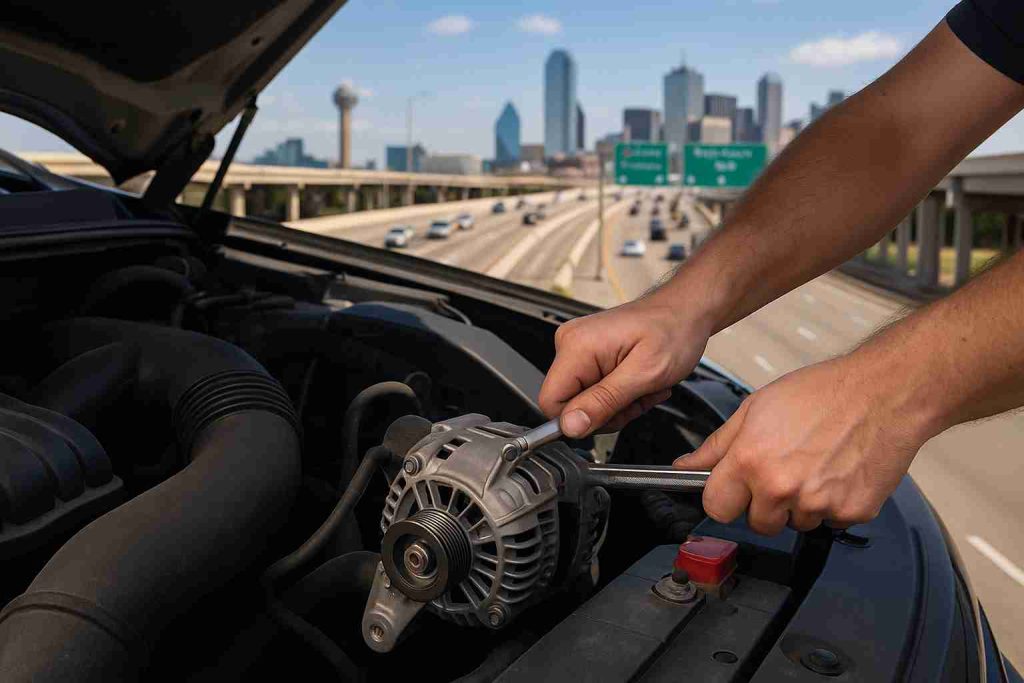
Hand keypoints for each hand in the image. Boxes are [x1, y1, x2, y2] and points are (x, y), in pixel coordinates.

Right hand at [538, 294, 711, 436]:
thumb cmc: (673, 331)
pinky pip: (593, 390)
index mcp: (577, 346)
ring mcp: (578, 348)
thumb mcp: (644, 374)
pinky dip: (618, 394)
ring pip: (584, 402)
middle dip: (607, 411)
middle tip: (637, 396)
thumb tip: (569, 426)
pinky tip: (637, 381)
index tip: (613, 412)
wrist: (686, 311)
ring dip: (617, 404)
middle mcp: (570, 344)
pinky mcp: (588, 354)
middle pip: (569, 405)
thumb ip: (603, 402)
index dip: (580, 419)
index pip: (550, 402)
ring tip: (641, 386)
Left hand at [677, 356, 930, 534]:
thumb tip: (686, 466)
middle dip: (763, 504)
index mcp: (750, 461)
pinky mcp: (851, 512)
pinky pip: (829, 521)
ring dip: (799, 504)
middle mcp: (781, 488)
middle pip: (757, 523)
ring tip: (814, 465)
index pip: (716, 507)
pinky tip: (837, 471)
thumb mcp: (756, 408)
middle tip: (782, 471)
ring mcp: (818, 504)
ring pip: (795, 524)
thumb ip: (717, 445)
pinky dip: (832, 503)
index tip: (734, 488)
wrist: (883, 393)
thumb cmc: (822, 393)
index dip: (724, 497)